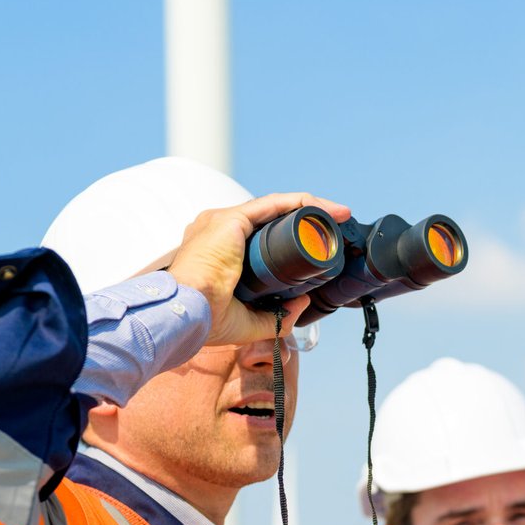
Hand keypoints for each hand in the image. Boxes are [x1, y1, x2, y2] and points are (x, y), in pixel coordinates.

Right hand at [166, 192, 350, 346]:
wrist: (186, 313)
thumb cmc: (204, 319)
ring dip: (310, 207)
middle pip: (270, 218)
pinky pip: (274, 204)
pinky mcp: (232, 219)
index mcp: (216, 251)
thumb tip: (300, 305)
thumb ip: (275, 316)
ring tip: (338, 214)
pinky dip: (300, 203)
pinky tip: (322, 208)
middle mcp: (217, 230)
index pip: (258, 237)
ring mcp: (223, 221)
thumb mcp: (247, 322)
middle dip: (305, 219)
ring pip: (275, 207)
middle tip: (335, 226)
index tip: (315, 246)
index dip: (288, 238)